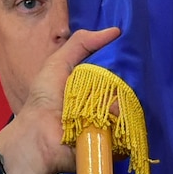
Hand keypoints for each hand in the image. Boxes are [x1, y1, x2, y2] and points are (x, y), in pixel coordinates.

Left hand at [0, 27, 120, 173]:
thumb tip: (116, 31)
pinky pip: (129, 132)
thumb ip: (81, 43)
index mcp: (93, 83)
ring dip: (121, 106)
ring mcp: (110, 122)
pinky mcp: (114, 142)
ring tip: (110, 106)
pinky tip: (113, 121)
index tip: (134, 52)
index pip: (118, 69)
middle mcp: (104, 101)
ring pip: (129, 108)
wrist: (38, 136)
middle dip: (125, 84)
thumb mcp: (58, 63)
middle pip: (127, 88)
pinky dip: (123, 126)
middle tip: (120, 83)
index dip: (124, 61)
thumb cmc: (45, 98)